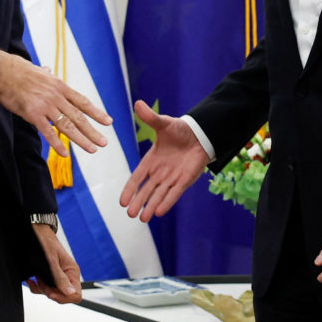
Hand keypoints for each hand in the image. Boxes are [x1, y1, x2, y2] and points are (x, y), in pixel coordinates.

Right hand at [0, 51, 110, 156]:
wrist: (4, 72)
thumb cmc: (19, 71)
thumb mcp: (40, 71)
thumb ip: (47, 74)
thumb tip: (48, 69)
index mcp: (61, 87)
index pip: (83, 102)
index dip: (96, 113)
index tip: (108, 122)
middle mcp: (57, 97)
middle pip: (78, 117)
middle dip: (92, 131)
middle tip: (103, 143)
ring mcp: (46, 106)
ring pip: (67, 126)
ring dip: (81, 139)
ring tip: (92, 149)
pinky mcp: (33, 114)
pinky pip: (48, 132)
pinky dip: (57, 144)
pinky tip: (65, 153)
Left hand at [26, 223, 81, 303]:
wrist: (37, 232)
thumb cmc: (45, 242)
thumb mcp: (51, 261)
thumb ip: (60, 278)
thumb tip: (71, 293)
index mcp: (72, 272)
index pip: (76, 295)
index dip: (64, 297)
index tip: (52, 292)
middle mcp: (67, 275)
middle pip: (63, 296)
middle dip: (50, 292)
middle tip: (42, 282)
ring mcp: (59, 276)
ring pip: (53, 293)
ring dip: (42, 288)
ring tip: (37, 278)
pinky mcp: (50, 276)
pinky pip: (45, 289)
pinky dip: (36, 286)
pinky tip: (32, 280)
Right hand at [119, 100, 209, 221]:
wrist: (199, 135)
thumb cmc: (179, 130)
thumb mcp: (163, 123)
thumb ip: (150, 117)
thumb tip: (138, 103)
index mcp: (151, 160)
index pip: (137, 177)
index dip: (130, 189)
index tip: (122, 201)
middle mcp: (159, 172)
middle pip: (146, 190)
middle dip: (139, 202)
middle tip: (130, 214)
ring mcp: (171, 178)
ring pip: (159, 195)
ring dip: (151, 206)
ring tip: (142, 219)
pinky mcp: (184, 181)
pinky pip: (174, 194)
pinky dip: (167, 202)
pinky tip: (160, 212)